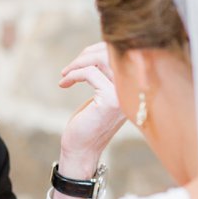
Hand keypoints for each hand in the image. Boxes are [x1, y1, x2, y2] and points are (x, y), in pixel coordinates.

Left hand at [57, 42, 124, 175]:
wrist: (81, 149)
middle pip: (115, 52)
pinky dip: (74, 74)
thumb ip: (107, 74)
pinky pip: (90, 73)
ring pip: (102, 59)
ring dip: (79, 62)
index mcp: (133, 85)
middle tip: (70, 67)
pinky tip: (64, 84)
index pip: (125, 52)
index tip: (81, 60)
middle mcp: (133, 88)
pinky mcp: (110, 100)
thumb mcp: (100, 93)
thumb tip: (99, 49)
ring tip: (65, 73)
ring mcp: (123, 94)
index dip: (101, 49)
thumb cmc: (87, 122)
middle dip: (88, 53)